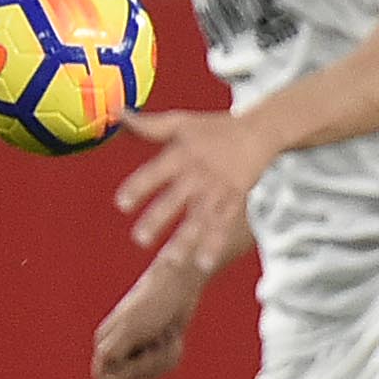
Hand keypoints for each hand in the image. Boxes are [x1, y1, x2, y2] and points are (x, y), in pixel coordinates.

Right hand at [93, 256, 206, 378]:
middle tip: (159, 339)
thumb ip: (112, 351)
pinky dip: (173, 355)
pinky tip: (174, 337)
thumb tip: (99, 372)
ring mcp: (136, 350)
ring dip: (166, 358)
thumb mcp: (131, 328)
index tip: (138, 364)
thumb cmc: (154, 302)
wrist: (179, 284)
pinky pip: (163, 368)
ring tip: (169, 335)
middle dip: (151, 365)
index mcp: (104, 343)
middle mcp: (117, 348)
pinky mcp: (155, 349)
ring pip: (150, 376)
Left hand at [114, 109, 274, 277]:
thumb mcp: (181, 122)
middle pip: (177, 199)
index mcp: (182, 154)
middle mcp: (200, 173)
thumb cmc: (213, 128)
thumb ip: (148, 126)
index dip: (139, 187)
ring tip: (169, 262)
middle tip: (139, 240)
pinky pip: (224, 225)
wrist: (260, 130)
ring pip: (200, 218)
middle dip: (158, 219)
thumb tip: (118, 114)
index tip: (121, 204)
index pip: (156, 171)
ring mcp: (219, 189)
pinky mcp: (235, 200)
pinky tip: (203, 264)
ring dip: (185, 240)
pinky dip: (214, 244)